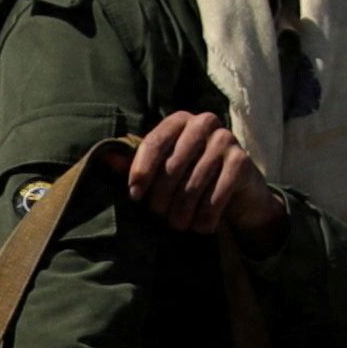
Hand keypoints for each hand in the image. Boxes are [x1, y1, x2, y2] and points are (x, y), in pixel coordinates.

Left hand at [128, 109, 287, 241]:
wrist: (238, 190)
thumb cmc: (191, 177)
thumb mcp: (163, 169)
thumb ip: (135, 165)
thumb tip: (104, 159)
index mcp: (180, 120)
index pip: (154, 143)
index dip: (141, 172)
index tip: (135, 197)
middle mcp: (204, 122)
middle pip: (172, 165)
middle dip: (162, 197)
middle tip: (159, 216)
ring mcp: (226, 139)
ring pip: (194, 184)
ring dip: (183, 212)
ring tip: (178, 225)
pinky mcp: (242, 161)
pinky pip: (217, 194)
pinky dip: (206, 216)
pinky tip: (201, 227)